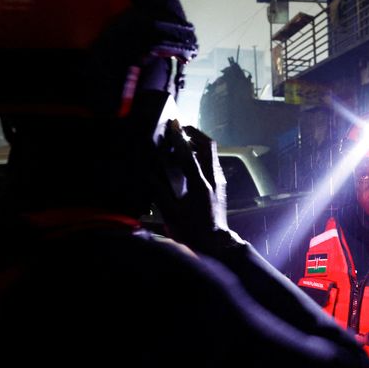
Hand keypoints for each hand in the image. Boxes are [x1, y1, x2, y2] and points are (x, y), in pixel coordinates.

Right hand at [153, 119, 240, 253]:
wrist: (216, 243)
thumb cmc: (192, 230)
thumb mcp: (171, 213)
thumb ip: (159, 192)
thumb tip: (147, 173)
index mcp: (200, 186)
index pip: (189, 156)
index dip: (179, 139)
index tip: (172, 125)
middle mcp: (213, 179)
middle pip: (209, 146)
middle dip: (195, 133)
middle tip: (181, 127)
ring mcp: (220, 180)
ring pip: (213, 152)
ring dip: (199, 141)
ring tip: (184, 138)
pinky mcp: (221, 184)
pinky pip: (213, 160)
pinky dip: (203, 152)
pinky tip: (191, 156)